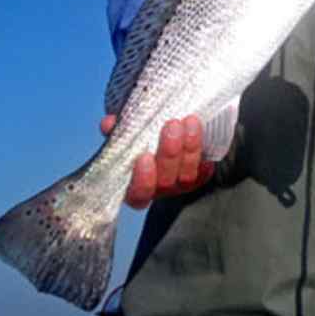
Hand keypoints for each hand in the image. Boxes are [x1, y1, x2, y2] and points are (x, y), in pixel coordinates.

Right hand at [100, 114, 214, 209]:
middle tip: (172, 125)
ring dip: (189, 148)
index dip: (142, 180)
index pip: (138, 194)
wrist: (166, 132)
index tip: (144, 157)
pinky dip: (204, 157)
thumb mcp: (126, 131)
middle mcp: (158, 189)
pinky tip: (206, 139)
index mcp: (135, 185)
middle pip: (165, 181)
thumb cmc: (140, 136)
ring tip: (190, 122)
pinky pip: (204, 171)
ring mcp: (179, 184)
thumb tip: (108, 123)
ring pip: (187, 176)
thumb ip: (118, 129)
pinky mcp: (198, 175)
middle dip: (169, 153)